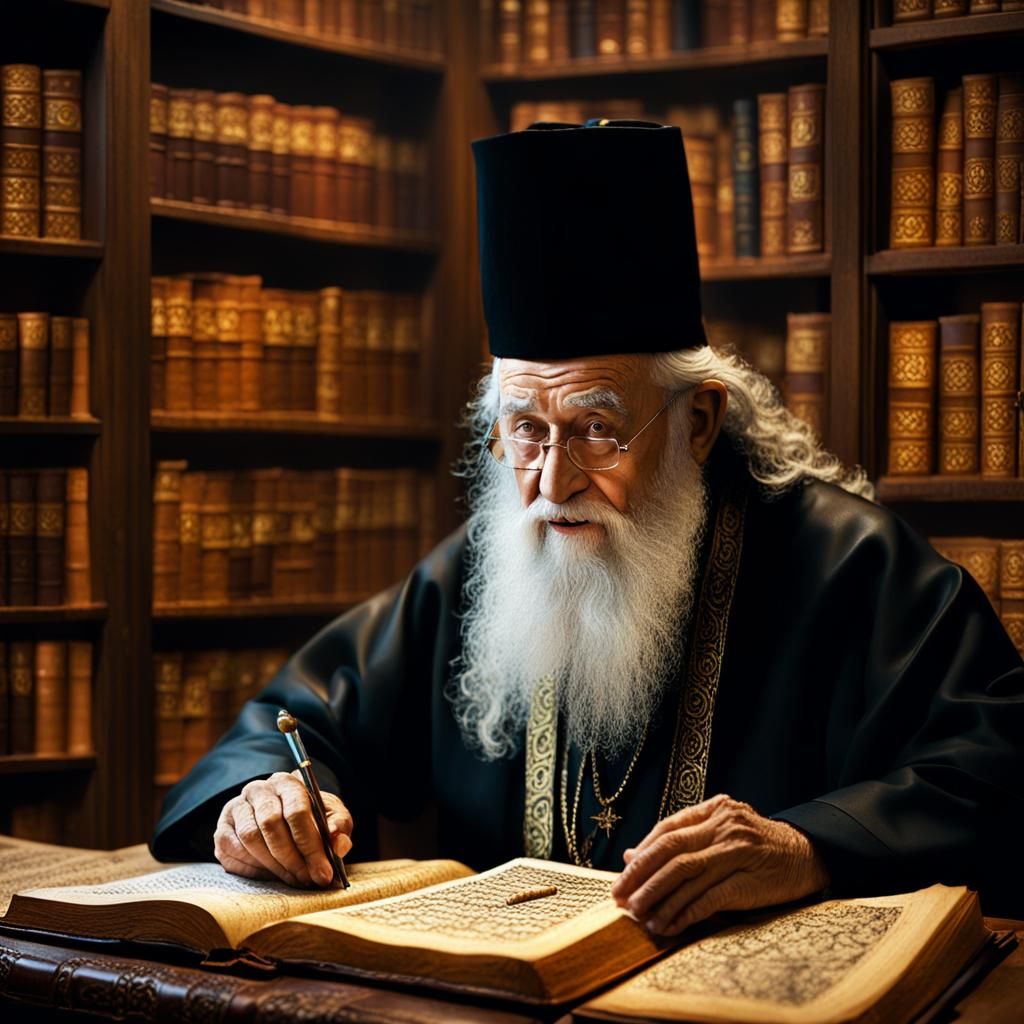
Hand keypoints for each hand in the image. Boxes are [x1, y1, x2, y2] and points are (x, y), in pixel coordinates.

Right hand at [213, 770, 352, 887]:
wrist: (283, 823)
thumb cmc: (312, 819)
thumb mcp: (332, 818)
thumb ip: (339, 828)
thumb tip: (338, 843)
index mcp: (287, 782)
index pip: (297, 811)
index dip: (311, 845)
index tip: (323, 872)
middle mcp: (258, 789)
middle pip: (271, 824)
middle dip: (292, 858)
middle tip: (307, 880)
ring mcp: (236, 807)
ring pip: (251, 838)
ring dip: (274, 865)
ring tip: (293, 879)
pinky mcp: (222, 829)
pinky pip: (232, 849)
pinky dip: (252, 867)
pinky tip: (270, 874)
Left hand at [610, 793, 828, 936]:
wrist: (807, 855)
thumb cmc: (757, 845)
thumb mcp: (720, 831)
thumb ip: (680, 839)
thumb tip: (631, 854)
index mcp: (714, 810)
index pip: (667, 830)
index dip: (641, 855)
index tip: (622, 878)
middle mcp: (723, 827)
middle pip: (670, 850)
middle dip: (640, 876)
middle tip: (621, 898)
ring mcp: (736, 852)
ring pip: (684, 874)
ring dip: (658, 898)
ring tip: (640, 917)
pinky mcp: (748, 881)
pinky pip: (708, 899)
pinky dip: (684, 913)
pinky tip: (669, 926)